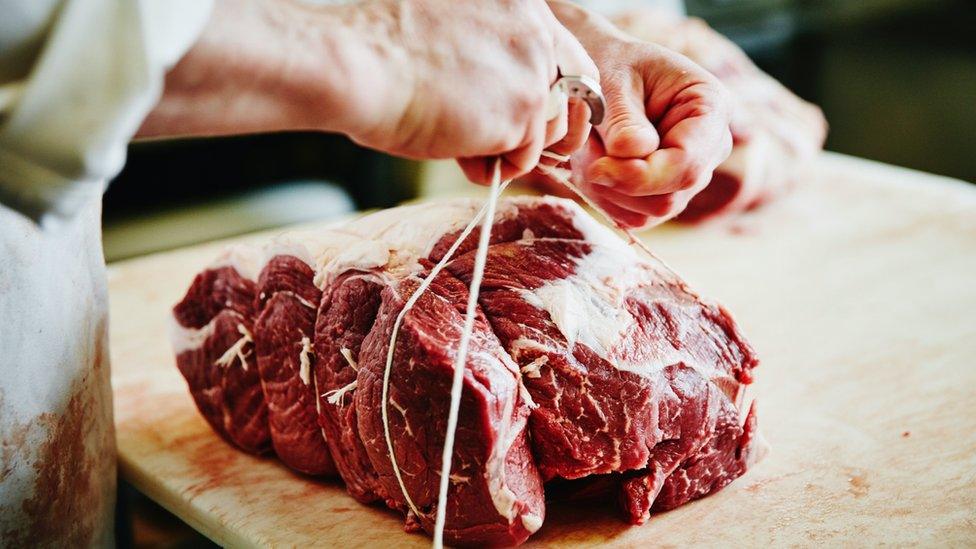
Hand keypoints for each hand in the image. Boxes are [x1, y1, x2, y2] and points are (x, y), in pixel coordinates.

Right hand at [342, 0, 599, 183]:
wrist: (356, 65)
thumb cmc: (380, 50)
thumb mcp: (449, 29)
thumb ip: (487, 51)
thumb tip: (500, 93)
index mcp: (516, 1)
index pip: (562, 49)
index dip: (551, 87)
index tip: (529, 113)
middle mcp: (536, 26)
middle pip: (578, 86)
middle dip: (554, 123)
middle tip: (518, 144)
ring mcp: (534, 67)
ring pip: (554, 127)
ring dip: (516, 147)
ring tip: (465, 146)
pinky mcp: (525, 107)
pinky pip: (528, 155)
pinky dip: (499, 166)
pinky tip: (461, 155)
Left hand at [547, 2, 732, 227]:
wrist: (603, 70)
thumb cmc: (612, 65)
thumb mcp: (613, 81)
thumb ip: (623, 119)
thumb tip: (633, 154)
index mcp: (710, 109)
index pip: (688, 164)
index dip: (642, 176)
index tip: (598, 168)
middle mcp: (708, 148)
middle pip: (670, 195)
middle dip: (619, 181)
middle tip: (586, 148)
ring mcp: (687, 176)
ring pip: (649, 211)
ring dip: (607, 188)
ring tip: (590, 147)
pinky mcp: (662, 195)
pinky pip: (633, 216)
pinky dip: (604, 196)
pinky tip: (593, 163)